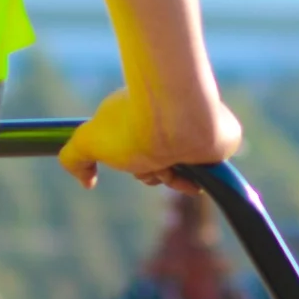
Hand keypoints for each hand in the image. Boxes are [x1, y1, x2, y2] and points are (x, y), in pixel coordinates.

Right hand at [59, 85, 242, 190]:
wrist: (175, 117)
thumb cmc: (132, 126)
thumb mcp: (89, 141)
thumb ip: (74, 157)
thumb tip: (86, 182)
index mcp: (148, 120)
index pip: (145, 157)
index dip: (138, 168)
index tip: (135, 163)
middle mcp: (174, 125)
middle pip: (164, 168)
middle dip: (155, 174)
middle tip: (154, 162)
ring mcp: (199, 133)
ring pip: (186, 175)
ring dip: (175, 179)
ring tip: (171, 162)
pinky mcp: (224, 141)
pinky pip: (215, 173)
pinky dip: (201, 178)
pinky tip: (194, 173)